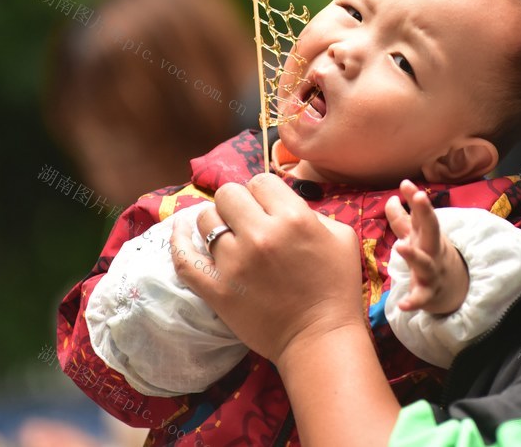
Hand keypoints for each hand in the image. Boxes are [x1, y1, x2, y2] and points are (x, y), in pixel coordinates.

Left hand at [169, 174, 362, 363]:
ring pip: (206, 219)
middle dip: (238, 203)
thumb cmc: (337, 287)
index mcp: (294, 218)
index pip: (261, 181)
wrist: (321, 338)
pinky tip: (181, 230)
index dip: (264, 193)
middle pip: (228, 194)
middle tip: (248, 222)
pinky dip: (179, 240)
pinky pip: (184, 257)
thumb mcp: (341, 237)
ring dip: (217, 223)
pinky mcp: (216, 289)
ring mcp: (234, 262)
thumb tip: (281, 206)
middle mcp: (260, 235)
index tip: (269, 208)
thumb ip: (311, 212)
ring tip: (229, 236)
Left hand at [386, 179, 469, 313]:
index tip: (406, 183)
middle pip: (431, 229)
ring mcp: (432, 270)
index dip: (414, 198)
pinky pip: (422, 297)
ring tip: (400, 246)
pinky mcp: (429, 293)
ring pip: (424, 262)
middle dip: (425, 212)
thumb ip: (403, 216)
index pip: (421, 212)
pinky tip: (403, 305)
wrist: (453, 288)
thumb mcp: (418, 235)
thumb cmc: (430, 254)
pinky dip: (413, 301)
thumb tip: (394, 193)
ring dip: (413, 254)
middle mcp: (432, 249)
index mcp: (427, 233)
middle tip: (419, 196)